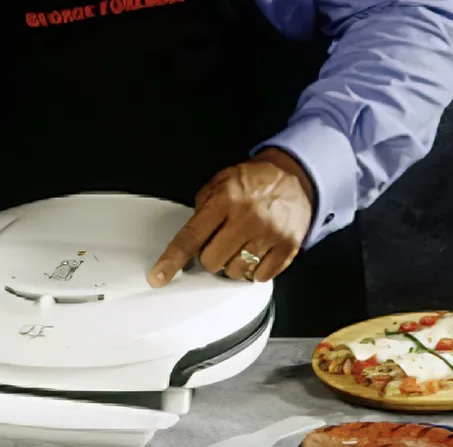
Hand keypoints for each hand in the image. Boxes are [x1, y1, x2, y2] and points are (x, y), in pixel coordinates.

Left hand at [147, 148, 314, 286]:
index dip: (172, 259)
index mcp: (225, 199)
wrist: (294, 177)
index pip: (192, 236)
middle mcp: (246, 218)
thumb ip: (203, 206)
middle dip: (210, 256)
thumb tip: (190, 238)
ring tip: (240, 244)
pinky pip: (260, 276)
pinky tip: (256, 251)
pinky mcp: (287, 247)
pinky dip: (254, 270)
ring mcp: (269, 234)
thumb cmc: (253, 180)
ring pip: (235, 272)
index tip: (158, 276)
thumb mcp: (221, 181)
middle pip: (212, 262)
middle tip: (219, 242)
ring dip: (232, 264)